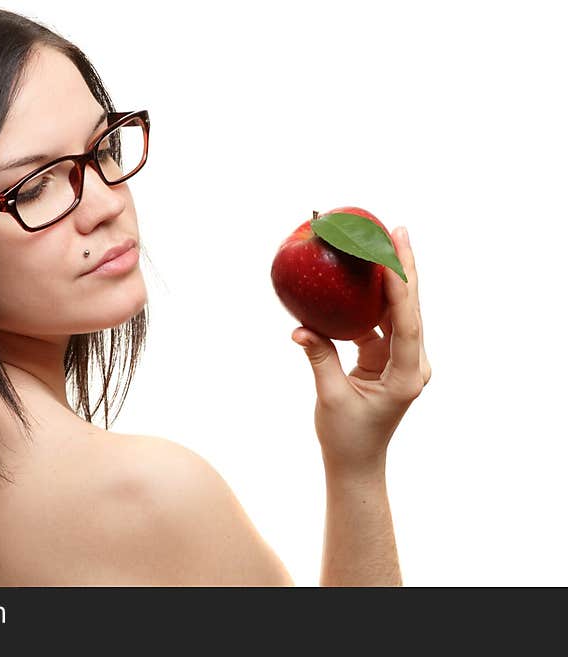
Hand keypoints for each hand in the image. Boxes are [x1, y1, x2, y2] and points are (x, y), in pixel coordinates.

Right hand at [291, 226, 430, 473]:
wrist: (357, 462)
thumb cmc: (346, 436)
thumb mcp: (329, 396)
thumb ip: (319, 357)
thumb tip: (300, 328)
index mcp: (407, 375)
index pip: (407, 323)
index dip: (401, 286)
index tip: (394, 253)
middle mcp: (411, 363)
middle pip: (409, 308)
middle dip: (402, 269)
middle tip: (397, 231)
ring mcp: (401, 359)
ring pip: (397, 311)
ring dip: (388, 280)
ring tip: (381, 243)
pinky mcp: (387, 358)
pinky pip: (380, 322)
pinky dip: (370, 300)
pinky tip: (362, 276)